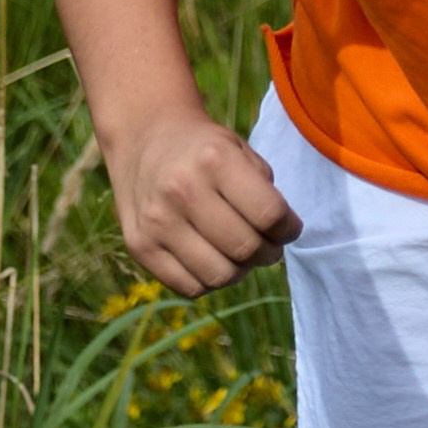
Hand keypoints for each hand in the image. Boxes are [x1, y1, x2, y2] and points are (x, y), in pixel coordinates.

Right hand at [106, 107, 301, 295]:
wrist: (143, 139)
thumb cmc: (204, 150)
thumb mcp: (239, 149)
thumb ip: (264, 189)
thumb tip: (278, 236)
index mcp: (214, 159)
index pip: (269, 214)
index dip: (288, 229)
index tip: (288, 228)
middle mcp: (181, 190)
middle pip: (245, 248)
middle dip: (268, 253)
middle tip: (268, 245)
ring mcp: (156, 221)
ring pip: (219, 275)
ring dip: (240, 271)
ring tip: (240, 254)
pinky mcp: (139, 246)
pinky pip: (189, 287)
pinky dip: (210, 281)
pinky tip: (212, 259)